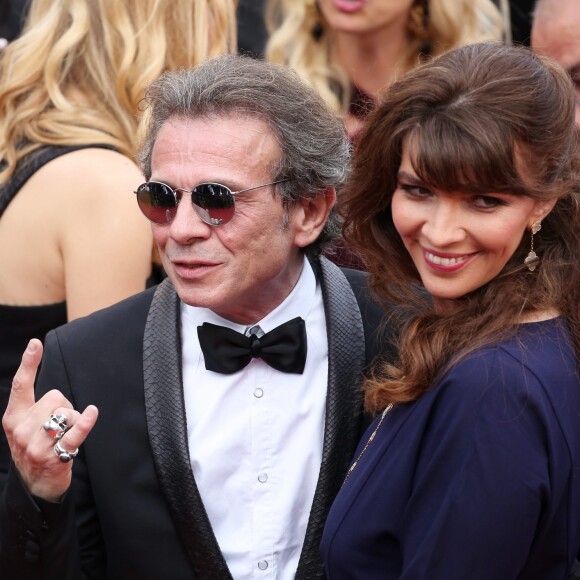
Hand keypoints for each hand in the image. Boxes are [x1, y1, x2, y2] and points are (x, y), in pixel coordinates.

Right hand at [2, 339, 98, 501]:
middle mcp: (20, 430)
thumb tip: (55, 393)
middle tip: (58, 427)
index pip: (21, 385)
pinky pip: (75, 432)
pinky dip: (85, 422)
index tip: (35, 343)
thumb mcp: (24, 428)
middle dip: (64, 407)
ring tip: (64, 438)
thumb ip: (33, 408)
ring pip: (66, 413)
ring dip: (73, 421)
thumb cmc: (36, 450)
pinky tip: (92, 412)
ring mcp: (36, 445)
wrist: (35, 488)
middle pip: (55, 397)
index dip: (28, 363)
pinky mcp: (55, 456)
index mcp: (12, 418)